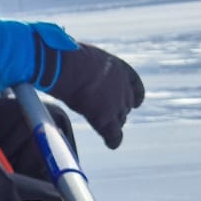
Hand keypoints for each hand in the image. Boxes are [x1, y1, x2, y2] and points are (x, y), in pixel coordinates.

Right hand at [32, 30, 142, 148]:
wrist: (64, 66)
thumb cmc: (65, 56)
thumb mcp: (83, 56)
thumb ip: (87, 66)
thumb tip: (73, 67)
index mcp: (119, 68)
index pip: (134, 84)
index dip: (135, 94)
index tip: (136, 102)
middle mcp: (122, 86)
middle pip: (125, 103)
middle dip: (119, 109)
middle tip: (107, 114)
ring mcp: (115, 103)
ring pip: (120, 118)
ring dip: (113, 123)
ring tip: (105, 127)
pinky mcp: (105, 118)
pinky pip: (113, 134)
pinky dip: (113, 140)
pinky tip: (112, 144)